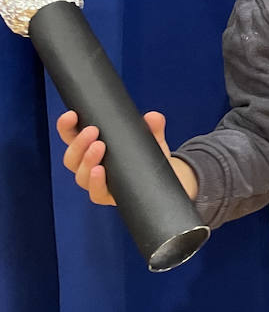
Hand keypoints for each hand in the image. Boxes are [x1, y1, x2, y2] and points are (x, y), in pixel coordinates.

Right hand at [57, 110, 196, 205]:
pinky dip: (96, 182)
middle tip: (92, 131)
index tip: (71, 115)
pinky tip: (99, 171)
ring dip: (87, 161)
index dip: (66, 127)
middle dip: (79, 144)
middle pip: (72, 158)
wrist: (159, 179)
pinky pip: (96, 193)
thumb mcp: (151, 138)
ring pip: (81, 176)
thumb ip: (153, 126)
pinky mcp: (107, 196)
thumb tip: (153, 117)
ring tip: (99, 147)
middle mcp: (89, 166)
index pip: (71, 137)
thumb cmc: (146, 154)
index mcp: (91, 147)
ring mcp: (96, 182)